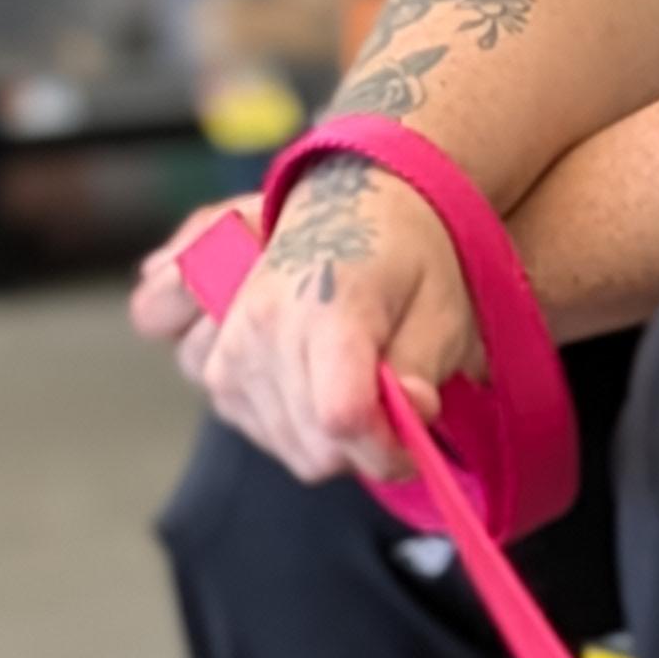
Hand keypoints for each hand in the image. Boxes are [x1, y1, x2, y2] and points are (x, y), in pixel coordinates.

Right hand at [128, 157, 481, 487]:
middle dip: (367, 442)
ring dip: (335, 438)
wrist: (345, 206)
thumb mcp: (439, 302)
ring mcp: (231, 354)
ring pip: (297, 452)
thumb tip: (412, 412)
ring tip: (354, 380)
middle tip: (392, 396)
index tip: (415, 426)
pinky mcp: (219, 375)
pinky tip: (321, 384)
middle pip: (320, 448)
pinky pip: (271, 439)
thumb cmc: (402, 255)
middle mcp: (264, 328)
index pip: (343, 416)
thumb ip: (424, 366)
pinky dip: (304, 428)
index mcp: (324, 303)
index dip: (387, 445)